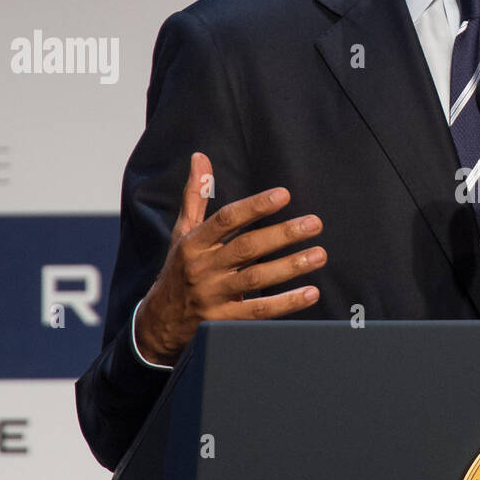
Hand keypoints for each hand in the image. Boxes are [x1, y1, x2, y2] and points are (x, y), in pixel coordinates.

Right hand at [134, 152, 325, 365]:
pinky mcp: (224, 321)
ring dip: (291, 266)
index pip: (227, 219)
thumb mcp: (182, 232)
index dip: (255, 206)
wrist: (160, 321)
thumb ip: (195, 196)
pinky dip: (286, 303)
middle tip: (314, 223)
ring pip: (256, 279)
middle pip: (247, 247)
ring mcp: (213, 295)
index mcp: (194, 242)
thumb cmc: (180, 269)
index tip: (284, 194)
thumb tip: (200, 157)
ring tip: (319, 254)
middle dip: (283, 234)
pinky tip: (311, 292)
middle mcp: (203, 267)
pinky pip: (259, 311)